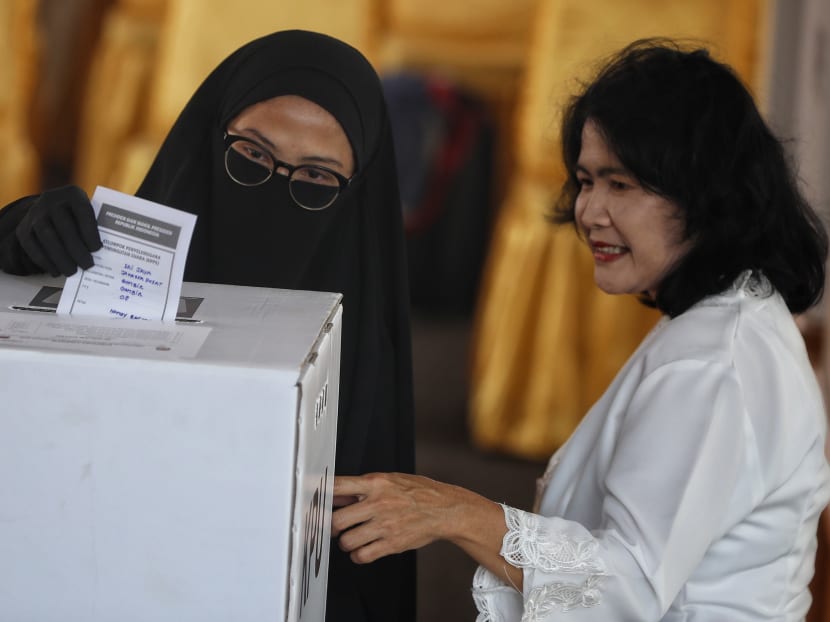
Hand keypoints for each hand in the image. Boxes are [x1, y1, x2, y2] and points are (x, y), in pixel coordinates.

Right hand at [15, 185, 101, 275]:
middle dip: (76, 249)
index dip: (89, 231)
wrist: (50, 210)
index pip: (82, 211)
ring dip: (60, 258)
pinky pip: (32, 246)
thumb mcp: (89, 214)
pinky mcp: (23, 228)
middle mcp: (51, 200)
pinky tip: (56, 271)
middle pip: (64, 226)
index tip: (97, 249)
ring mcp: (35, 214)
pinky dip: (45, 261)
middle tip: (87, 266)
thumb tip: (106, 253)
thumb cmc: (79, 218)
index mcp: (73, 194)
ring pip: (46, 237)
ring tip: (72, 272)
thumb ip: (97, 227)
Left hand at [332, 473, 454, 563]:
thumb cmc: (416, 492)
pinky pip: (362, 555)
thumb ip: (361, 488)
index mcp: (376, 483)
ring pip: (347, 541)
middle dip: (332, 526)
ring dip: (345, 542)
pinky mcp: (392, 543)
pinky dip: (358, 555)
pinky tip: (363, 549)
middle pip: (337, 520)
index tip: (310, 500)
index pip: (338, 486)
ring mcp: (385, 525)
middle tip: (337, 526)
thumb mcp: (389, 480)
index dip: (320, 494)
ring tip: (353, 537)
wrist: (444, 509)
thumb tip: (334, 494)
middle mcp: (378, 503)